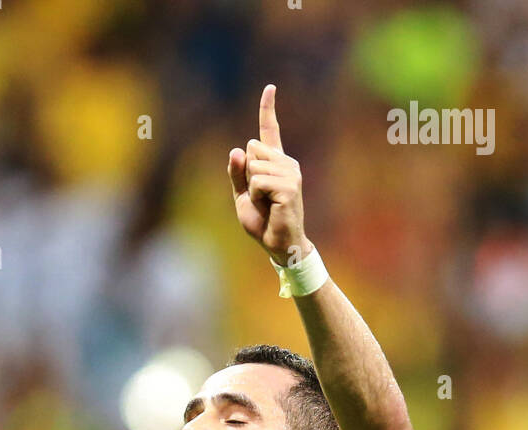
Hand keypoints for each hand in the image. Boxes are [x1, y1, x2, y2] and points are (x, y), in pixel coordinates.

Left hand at [228, 84, 311, 263]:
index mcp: (275, 162)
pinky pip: (258, 181)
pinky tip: (269, 206)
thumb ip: (237, 174)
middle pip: (251, 148)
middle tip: (260, 197)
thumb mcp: (242, 196)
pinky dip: (257, 196)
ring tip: (266, 204)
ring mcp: (290, 173)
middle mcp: (286, 162)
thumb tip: (237, 149)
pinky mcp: (290, 186)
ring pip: (254, 166)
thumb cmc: (263, 221)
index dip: (268, 109)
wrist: (279, 244)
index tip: (270, 87)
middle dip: (247, 173)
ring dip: (252, 188)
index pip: (269, 131)